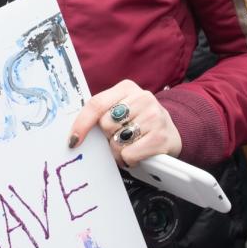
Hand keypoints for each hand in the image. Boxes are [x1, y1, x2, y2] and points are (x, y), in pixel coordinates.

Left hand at [68, 79, 182, 165]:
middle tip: (119, 138)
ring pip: (117, 142)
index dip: (82, 124)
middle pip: (106, 124)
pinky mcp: (161, 137)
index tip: (73, 140)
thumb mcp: (121, 110)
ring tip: (129, 146)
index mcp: (126, 88)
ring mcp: (154, 116)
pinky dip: (129, 159)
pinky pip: (129, 154)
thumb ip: (101, 113)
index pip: (96, 104)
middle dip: (108, 137)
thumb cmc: (138, 123)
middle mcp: (143, 97)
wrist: (172, 133)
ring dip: (118, 151)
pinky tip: (138, 154)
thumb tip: (74, 134)